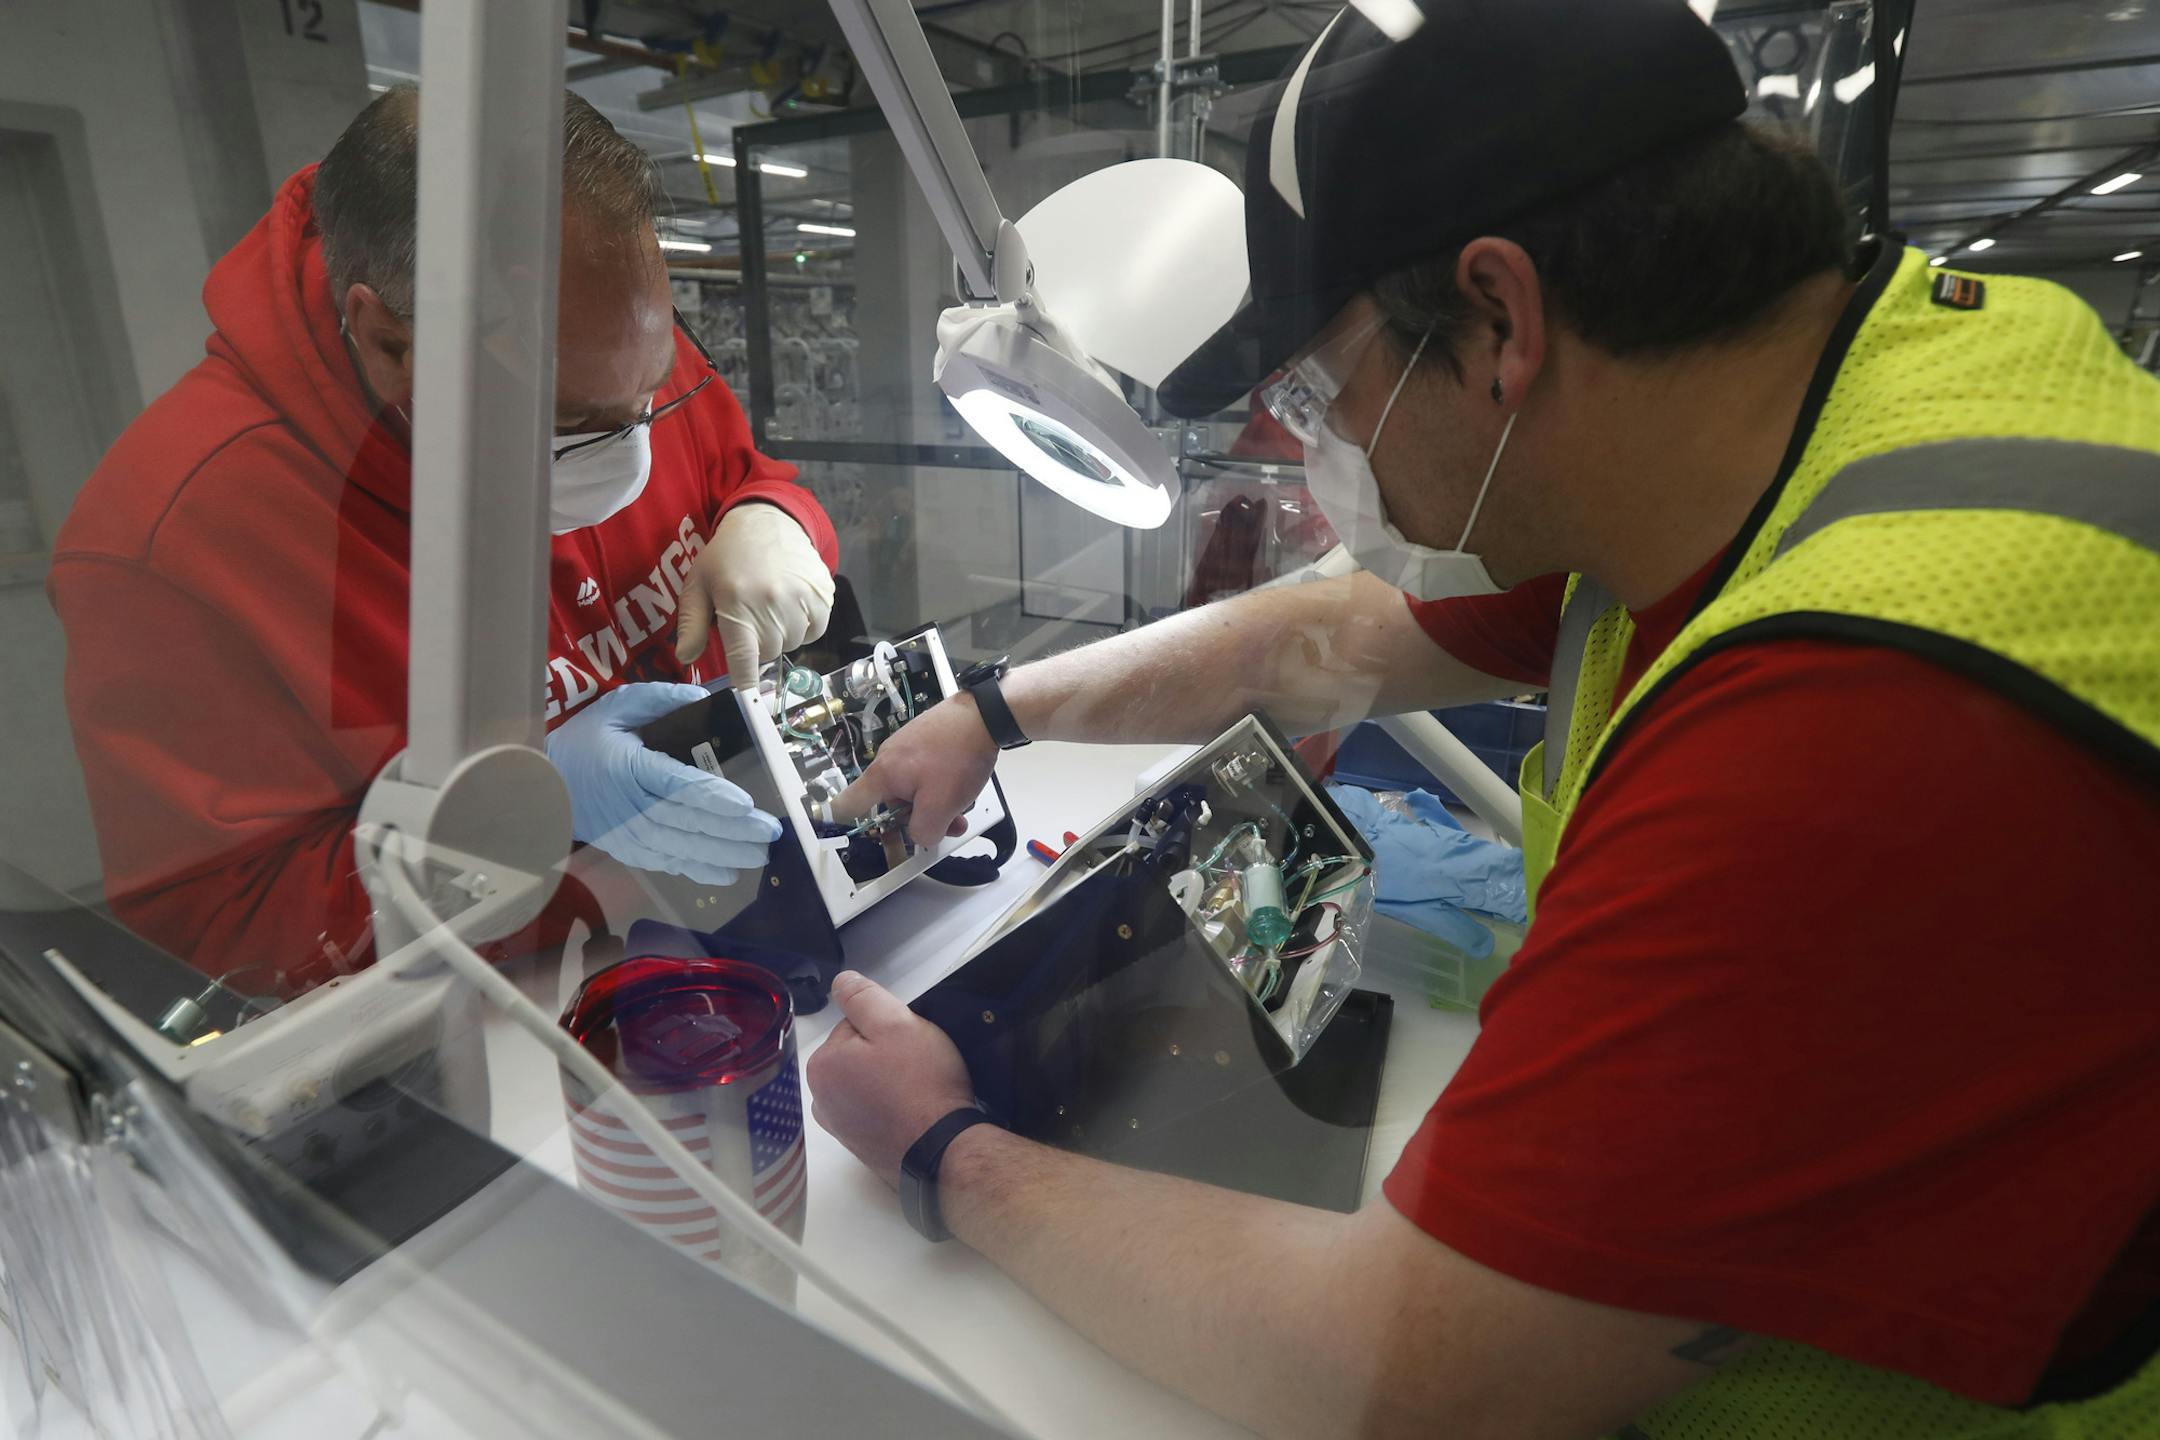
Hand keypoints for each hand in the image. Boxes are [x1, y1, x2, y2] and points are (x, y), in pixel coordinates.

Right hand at [545, 682, 782, 885]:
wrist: (543, 783)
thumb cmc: (586, 740)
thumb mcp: (617, 707)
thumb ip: (659, 700)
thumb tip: (701, 697)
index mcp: (629, 767)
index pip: (677, 785)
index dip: (713, 797)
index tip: (746, 804)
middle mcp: (631, 805)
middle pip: (687, 822)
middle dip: (732, 831)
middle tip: (769, 833)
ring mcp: (629, 833)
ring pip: (681, 848)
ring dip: (722, 855)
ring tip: (758, 855)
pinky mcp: (628, 849)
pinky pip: (667, 863)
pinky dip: (697, 870)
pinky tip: (727, 873)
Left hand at [675, 504, 835, 685]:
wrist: (767, 520)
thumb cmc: (727, 556)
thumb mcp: (698, 584)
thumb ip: (691, 623)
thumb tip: (685, 657)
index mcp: (737, 602)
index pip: (744, 657)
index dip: (745, 681)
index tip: (747, 699)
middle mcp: (772, 602)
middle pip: (768, 653)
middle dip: (758, 644)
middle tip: (750, 619)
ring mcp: (801, 598)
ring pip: (792, 644)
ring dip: (782, 635)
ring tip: (771, 608)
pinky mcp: (823, 594)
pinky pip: (815, 631)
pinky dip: (804, 626)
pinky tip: (791, 606)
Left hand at [806, 971, 976, 1186]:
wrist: (942, 1149)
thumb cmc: (921, 1086)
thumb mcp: (896, 1023)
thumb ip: (863, 997)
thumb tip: (841, 982)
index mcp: (823, 1065)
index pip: (853, 1025)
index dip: (885, 1027)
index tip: (907, 1043)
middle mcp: (822, 1099)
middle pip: (858, 1055)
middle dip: (885, 1054)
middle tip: (916, 1065)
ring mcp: (841, 1127)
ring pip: (867, 1082)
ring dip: (889, 1080)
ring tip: (917, 1089)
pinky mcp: (862, 1145)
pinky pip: (876, 1110)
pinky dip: (892, 1106)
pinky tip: (913, 1110)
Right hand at [831, 695, 998, 847]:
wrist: (985, 715)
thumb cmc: (959, 756)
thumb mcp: (940, 805)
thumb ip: (923, 831)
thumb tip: (921, 837)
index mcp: (882, 774)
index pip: (846, 805)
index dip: (853, 826)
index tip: (875, 836)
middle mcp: (888, 759)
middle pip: (890, 804)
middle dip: (918, 818)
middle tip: (948, 823)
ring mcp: (906, 749)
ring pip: (914, 791)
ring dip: (937, 804)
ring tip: (963, 803)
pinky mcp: (924, 743)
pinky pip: (926, 775)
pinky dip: (943, 786)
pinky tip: (964, 784)